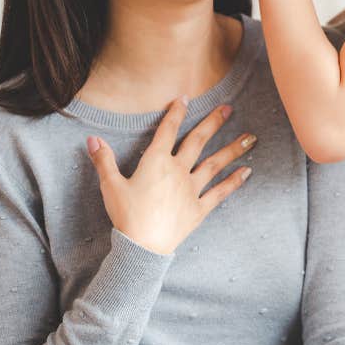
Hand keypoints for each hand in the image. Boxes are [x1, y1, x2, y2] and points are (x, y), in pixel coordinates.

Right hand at [86, 97, 254, 253]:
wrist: (143, 246)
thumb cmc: (125, 215)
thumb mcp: (110, 185)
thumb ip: (103, 160)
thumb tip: (92, 138)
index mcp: (156, 162)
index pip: (167, 131)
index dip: (176, 113)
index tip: (185, 98)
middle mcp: (177, 171)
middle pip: (198, 141)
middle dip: (213, 123)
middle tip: (229, 108)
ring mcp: (191, 190)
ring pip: (215, 164)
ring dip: (233, 149)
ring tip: (251, 137)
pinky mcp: (199, 209)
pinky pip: (220, 193)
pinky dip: (234, 181)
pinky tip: (247, 171)